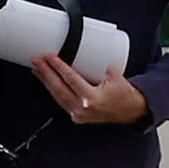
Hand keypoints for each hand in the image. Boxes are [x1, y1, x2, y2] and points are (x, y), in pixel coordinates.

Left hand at [29, 53, 146, 128]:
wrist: (131, 111)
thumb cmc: (124, 94)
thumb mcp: (114, 75)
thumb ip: (99, 65)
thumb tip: (84, 50)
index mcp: (92, 98)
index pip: (70, 79)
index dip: (58, 67)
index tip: (50, 57)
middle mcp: (83, 109)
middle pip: (58, 89)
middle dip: (46, 73)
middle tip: (38, 60)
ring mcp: (78, 115)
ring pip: (57, 97)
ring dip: (46, 82)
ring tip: (37, 69)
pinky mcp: (77, 116)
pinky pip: (61, 102)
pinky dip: (53, 91)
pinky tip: (47, 83)